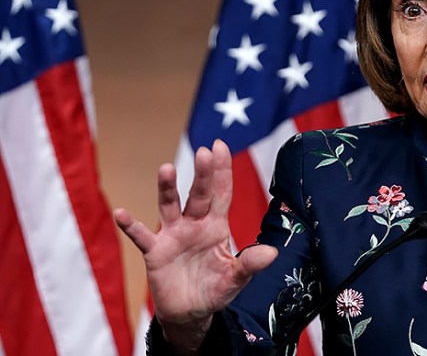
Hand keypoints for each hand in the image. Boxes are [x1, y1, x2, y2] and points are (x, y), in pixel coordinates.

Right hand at [114, 140, 277, 349]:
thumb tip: (272, 253)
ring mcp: (173, 236)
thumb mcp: (236, 279)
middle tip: (204, 151)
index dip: (222, 171)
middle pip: (199, 194)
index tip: (220, 146)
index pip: (222, 193)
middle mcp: (194, 224)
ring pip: (170, 207)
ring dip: (167, 189)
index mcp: (216, 226)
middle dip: (203, 174)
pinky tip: (121, 214)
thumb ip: (250, 265)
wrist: (190, 312)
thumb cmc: (215, 288)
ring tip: (166, 169)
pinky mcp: (155, 253)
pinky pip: (142, 237)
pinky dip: (131, 226)